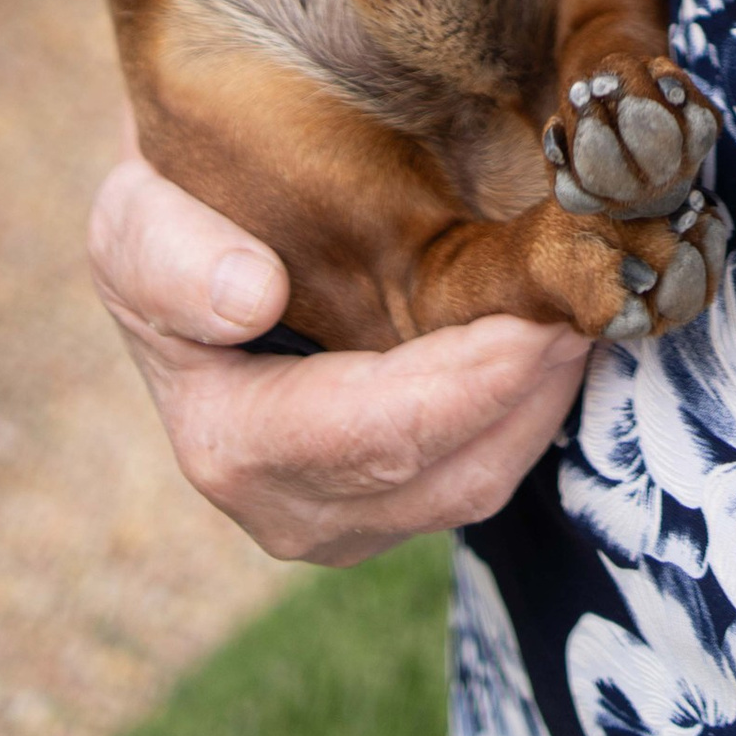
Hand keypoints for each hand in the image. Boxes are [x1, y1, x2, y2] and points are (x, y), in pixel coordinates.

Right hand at [87, 142, 588, 562]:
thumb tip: (246, 298)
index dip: (465, 386)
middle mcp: (294, 510)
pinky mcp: (400, 497)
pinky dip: (531, 405)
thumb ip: (172, 256)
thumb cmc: (171, 226)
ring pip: (479, 480)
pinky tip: (559, 331)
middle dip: (528, 389)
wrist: (193, 249)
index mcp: (231, 447)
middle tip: (598, 300)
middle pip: (445, 473)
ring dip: (544, 398)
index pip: (372, 435)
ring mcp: (353, 517)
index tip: (538, 323)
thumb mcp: (136, 218)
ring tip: (593, 306)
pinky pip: (485, 466)